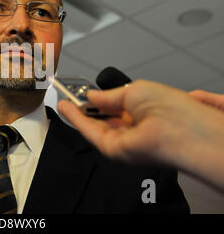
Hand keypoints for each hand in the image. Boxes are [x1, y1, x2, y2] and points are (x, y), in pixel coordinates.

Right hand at [57, 80, 223, 191]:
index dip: (98, 99)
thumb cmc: (169, 108)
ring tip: (62, 100)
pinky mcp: (113, 150)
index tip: (83, 92)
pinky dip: (76, 120)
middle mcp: (133, 128)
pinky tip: (66, 108)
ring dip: (76, 113)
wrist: (178, 128)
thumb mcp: (133, 90)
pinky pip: (90, 133)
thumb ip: (108, 96)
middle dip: (85, 107)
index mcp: (143, 113)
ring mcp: (123, 140)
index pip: (115, 106)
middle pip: (103, 118)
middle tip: (69, 95)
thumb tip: (91, 96)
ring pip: (93, 126)